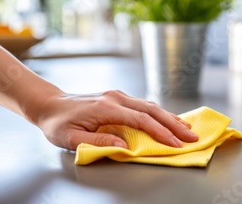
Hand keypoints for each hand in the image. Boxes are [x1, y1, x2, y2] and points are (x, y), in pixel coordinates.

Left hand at [33, 90, 198, 149]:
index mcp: (106, 107)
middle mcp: (115, 98)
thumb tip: (125, 146)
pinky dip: (158, 114)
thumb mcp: (71, 138)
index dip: (160, 132)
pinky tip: (168, 120)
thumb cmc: (58, 123)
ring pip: (150, 105)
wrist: (49, 104)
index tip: (175, 143)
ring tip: (186, 128)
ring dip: (169, 117)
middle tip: (192, 136)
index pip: (141, 120)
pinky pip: (143, 105)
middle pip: (152, 109)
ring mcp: (117, 95)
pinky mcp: (117, 97)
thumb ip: (99, 141)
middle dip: (174, 124)